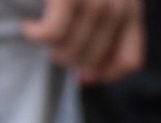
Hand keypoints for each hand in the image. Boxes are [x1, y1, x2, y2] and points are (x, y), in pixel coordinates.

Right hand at [23, 0, 145, 84]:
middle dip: (72, 61)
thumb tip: (86, 77)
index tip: (81, 76)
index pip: (130, 61)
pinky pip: (53, 34)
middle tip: (51, 47)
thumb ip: (100, 32)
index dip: (106, 75)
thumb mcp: (94, 2)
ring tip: (38, 35)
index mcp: (131, 7)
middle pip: (97, 59)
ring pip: (74, 49)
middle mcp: (120, 3)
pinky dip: (37, 36)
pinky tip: (28, 28)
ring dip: (52, 50)